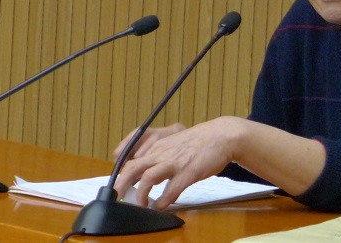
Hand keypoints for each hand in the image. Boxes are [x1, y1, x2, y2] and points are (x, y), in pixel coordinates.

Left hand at [113, 117, 244, 208]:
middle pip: (132, 168)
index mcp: (158, 146)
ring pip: (148, 178)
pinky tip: (162, 205)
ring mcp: (175, 162)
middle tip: (118, 198)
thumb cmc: (200, 142)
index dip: (121, 174)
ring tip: (142, 204)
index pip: (131, 158)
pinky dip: (164, 200)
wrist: (222, 136)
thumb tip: (149, 174)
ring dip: (141, 195)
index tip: (119, 186)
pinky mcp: (189, 172)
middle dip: (120, 186)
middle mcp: (162, 153)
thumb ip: (161, 155)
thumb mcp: (175, 144)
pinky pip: (172, 189)